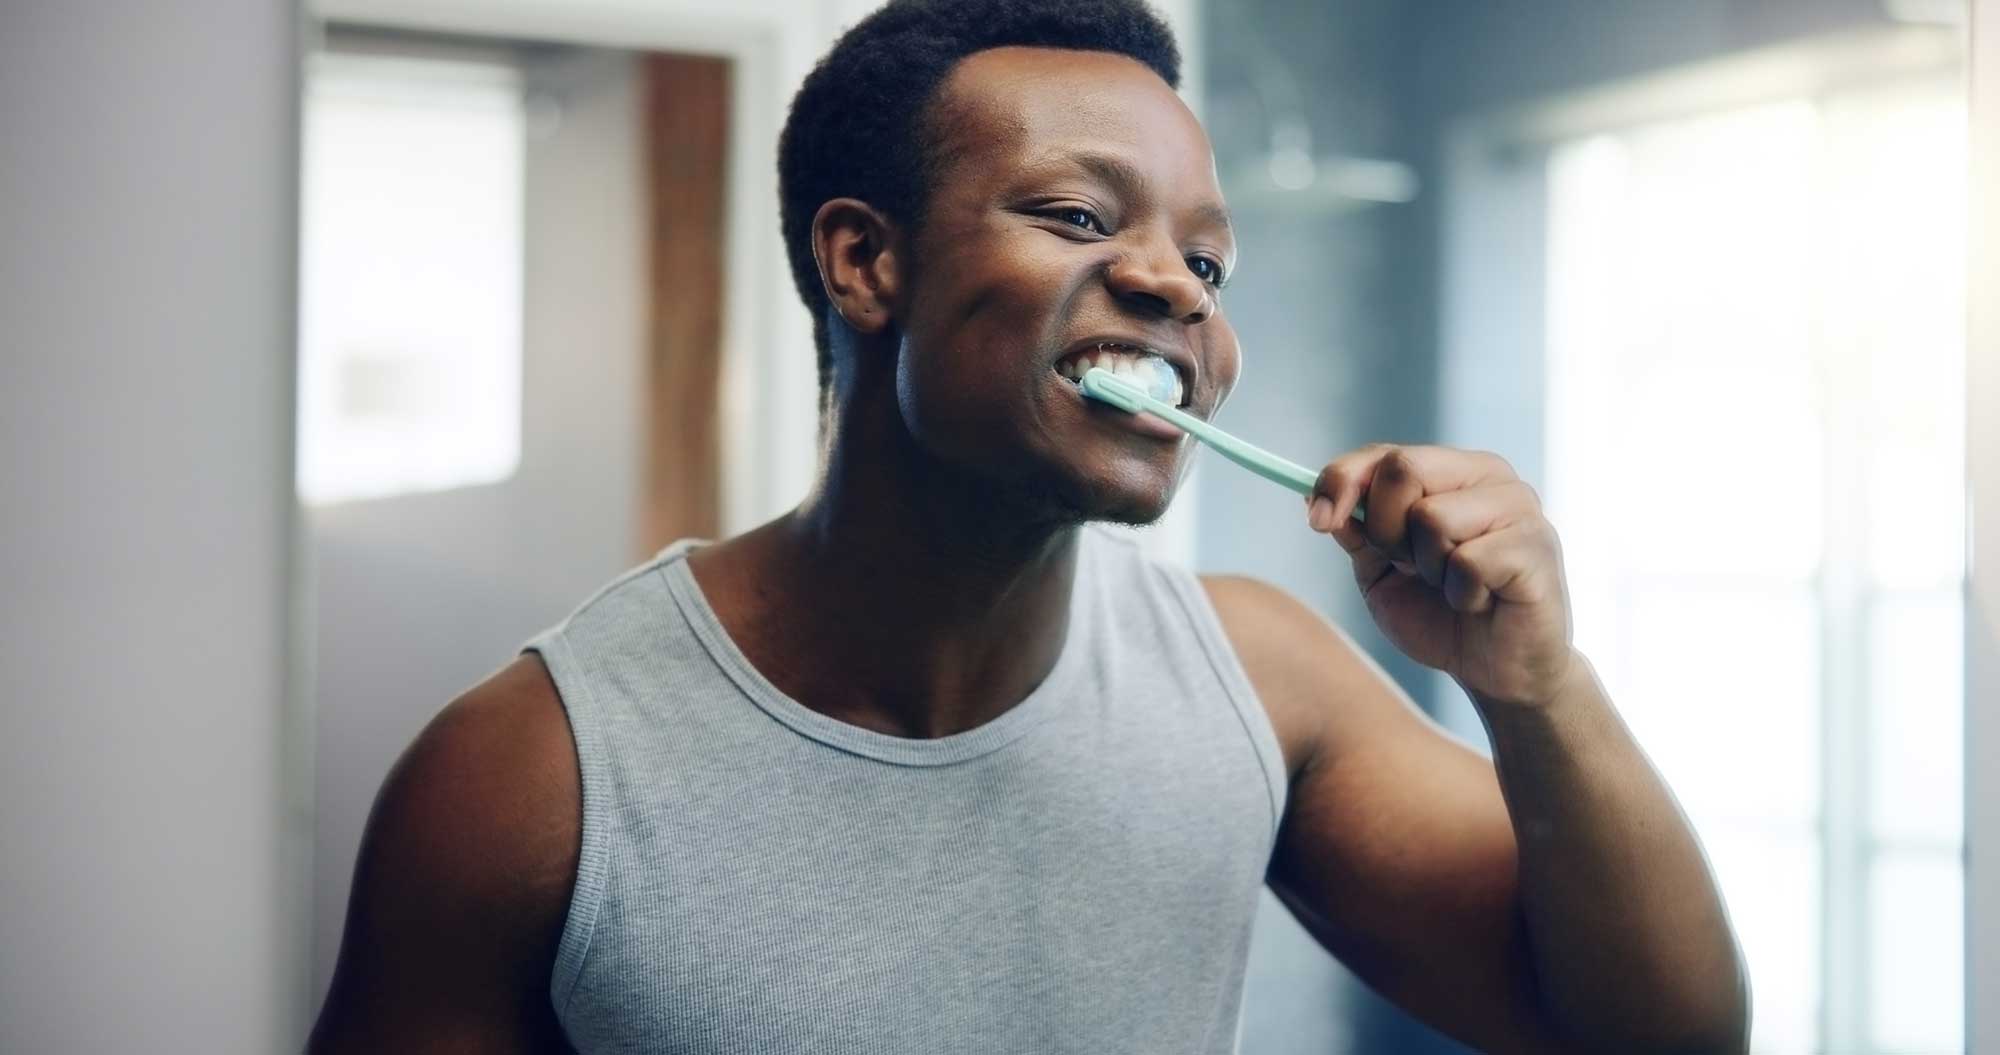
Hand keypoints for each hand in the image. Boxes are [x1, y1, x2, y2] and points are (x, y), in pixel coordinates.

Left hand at [1307, 444, 1574, 710]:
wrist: (1498, 672)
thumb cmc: (1442, 616)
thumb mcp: (1381, 574)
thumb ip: (1356, 533)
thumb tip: (1314, 498)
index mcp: (1452, 471)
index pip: (1383, 454)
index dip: (1340, 481)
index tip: (1318, 521)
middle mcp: (1489, 475)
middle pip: (1403, 468)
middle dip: (1385, 529)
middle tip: (1409, 567)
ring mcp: (1519, 507)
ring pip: (1432, 517)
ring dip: (1428, 568)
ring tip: (1455, 587)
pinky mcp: (1535, 546)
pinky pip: (1467, 561)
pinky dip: (1461, 594)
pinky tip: (1480, 601)